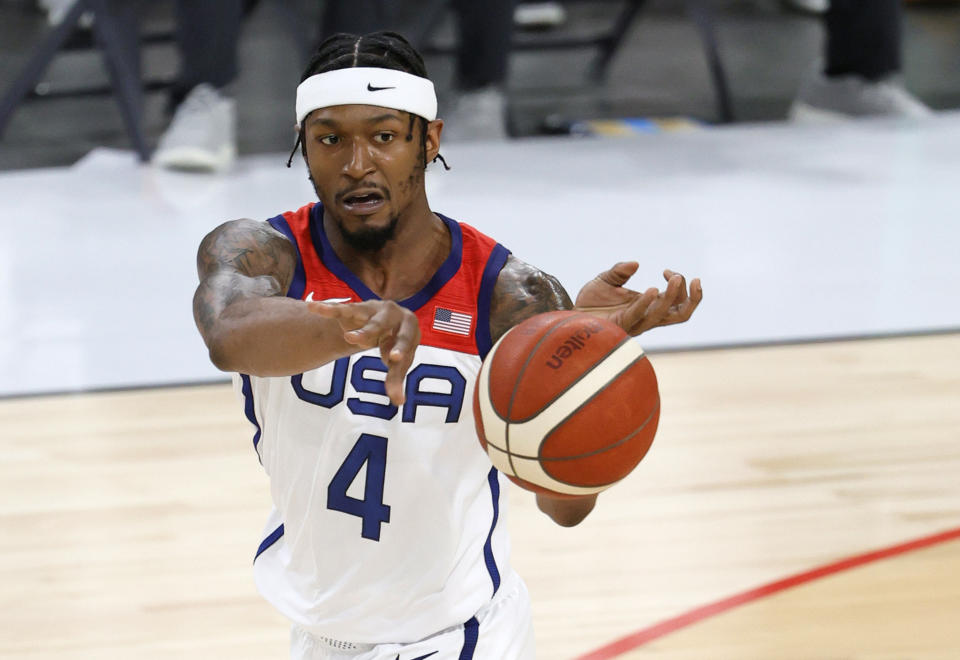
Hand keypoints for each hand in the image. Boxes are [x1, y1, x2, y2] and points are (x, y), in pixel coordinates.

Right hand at [308, 300, 420, 404]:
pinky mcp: (355, 309)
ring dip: (357, 328)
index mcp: (409, 327)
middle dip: (375, 334)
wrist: (387, 320)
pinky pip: (340, 310)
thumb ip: (396, 380)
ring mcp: (372, 310)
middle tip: (368, 344)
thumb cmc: (394, 344)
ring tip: (348, 338)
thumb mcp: (397, 361)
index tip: (394, 358)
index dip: (400, 350)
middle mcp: (393, 314)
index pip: (404, 342)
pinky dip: (326, 310)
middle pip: (382, 325)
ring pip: (362, 317)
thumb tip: (399, 402)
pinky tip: (312, 308)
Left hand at [574, 262, 701, 335]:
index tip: (666, 270)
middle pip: (681, 314)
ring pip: (665, 316)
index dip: (681, 285)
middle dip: (694, 298)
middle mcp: (647, 317)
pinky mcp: (621, 325)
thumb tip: (635, 264)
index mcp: (649, 306)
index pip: (678, 302)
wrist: (571, 316)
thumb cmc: (591, 302)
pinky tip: (653, 289)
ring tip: (675, 277)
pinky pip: (639, 315)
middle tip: (694, 279)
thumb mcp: (606, 279)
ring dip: (673, 296)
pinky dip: (648, 302)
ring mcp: (636, 322)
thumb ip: (620, 271)